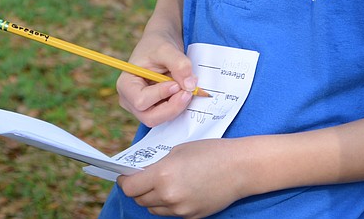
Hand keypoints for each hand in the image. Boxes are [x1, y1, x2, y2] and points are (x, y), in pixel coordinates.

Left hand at [117, 139, 246, 218]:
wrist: (240, 167)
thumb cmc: (210, 152)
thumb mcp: (178, 151)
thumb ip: (158, 165)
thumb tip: (143, 174)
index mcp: (162, 175)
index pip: (130, 187)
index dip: (124, 181)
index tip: (124, 176)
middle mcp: (168, 196)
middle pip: (140, 199)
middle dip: (138, 189)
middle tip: (142, 179)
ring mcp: (180, 209)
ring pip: (154, 209)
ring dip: (153, 198)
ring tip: (162, 185)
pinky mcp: (191, 216)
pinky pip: (171, 213)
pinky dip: (170, 204)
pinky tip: (180, 190)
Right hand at [118, 37, 197, 126]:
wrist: (162, 43)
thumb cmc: (157, 44)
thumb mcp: (167, 49)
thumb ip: (179, 64)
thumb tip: (190, 85)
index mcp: (126, 85)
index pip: (141, 101)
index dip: (161, 95)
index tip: (176, 83)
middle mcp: (130, 100)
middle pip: (150, 117)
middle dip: (173, 106)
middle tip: (189, 92)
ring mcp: (142, 107)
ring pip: (162, 119)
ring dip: (178, 106)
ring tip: (188, 88)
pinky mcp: (156, 108)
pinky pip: (169, 114)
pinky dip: (180, 105)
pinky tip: (185, 91)